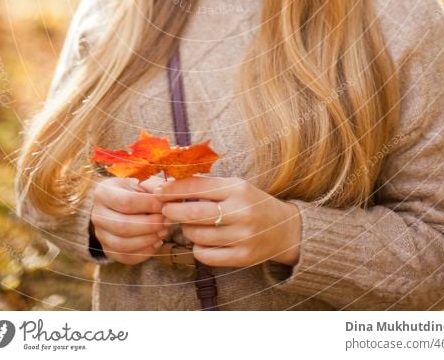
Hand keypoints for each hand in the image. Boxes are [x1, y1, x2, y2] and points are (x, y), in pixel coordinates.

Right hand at [90, 176, 170, 264]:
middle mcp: (97, 215)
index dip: (149, 205)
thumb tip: (166, 199)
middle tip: (166, 221)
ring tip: (163, 231)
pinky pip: (125, 257)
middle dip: (149, 226)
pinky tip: (157, 242)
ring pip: (122, 245)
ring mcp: (100, 235)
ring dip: (147, 240)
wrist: (119, 203)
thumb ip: (152, 189)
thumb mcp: (140, 182)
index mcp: (103, 193)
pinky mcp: (107, 250)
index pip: (126, 202)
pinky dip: (144, 253)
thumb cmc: (133, 190)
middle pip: (122, 226)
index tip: (165, 206)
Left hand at [155, 175, 301, 268]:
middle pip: (194, 213)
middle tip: (165, 210)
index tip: (160, 191)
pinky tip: (202, 241)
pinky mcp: (242, 257)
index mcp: (238, 188)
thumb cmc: (252, 203)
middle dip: (173, 211)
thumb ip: (209, 186)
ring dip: (187, 230)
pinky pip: (206, 255)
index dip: (174, 189)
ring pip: (198, 235)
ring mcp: (242, 236)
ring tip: (190, 225)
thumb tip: (173, 185)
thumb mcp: (236, 187)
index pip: (198, 187)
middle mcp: (241, 212)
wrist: (283, 229)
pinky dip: (198, 248)